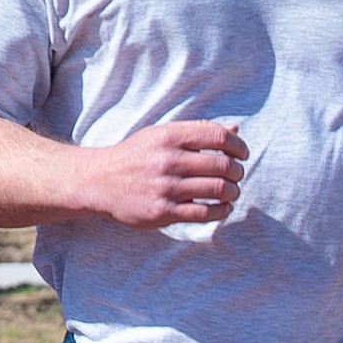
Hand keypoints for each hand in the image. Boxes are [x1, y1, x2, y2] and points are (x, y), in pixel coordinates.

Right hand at [72, 120, 246, 228]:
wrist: (99, 182)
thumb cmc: (135, 156)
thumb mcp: (161, 135)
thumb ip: (198, 131)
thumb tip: (235, 129)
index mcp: (169, 137)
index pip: (218, 137)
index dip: (238, 146)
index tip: (242, 153)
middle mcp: (168, 161)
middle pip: (222, 165)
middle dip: (237, 171)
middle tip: (237, 174)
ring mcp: (166, 188)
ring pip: (217, 190)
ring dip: (233, 191)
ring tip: (232, 191)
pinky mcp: (163, 212)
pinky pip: (204, 213)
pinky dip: (221, 211)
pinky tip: (223, 207)